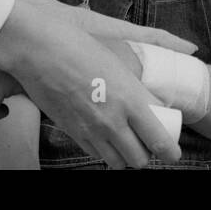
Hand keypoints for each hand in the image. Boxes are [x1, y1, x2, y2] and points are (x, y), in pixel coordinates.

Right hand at [0, 0, 182, 167]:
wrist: (38, 49)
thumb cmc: (79, 46)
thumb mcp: (117, 63)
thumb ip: (137, 89)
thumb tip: (154, 104)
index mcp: (130, 100)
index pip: (160, 141)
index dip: (171, 151)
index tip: (172, 149)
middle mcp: (113, 120)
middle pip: (140, 160)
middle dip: (148, 155)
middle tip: (148, 143)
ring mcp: (91, 129)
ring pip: (118, 163)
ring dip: (125, 157)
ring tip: (126, 142)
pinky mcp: (72, 131)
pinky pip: (94, 154)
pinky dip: (104, 152)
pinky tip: (104, 137)